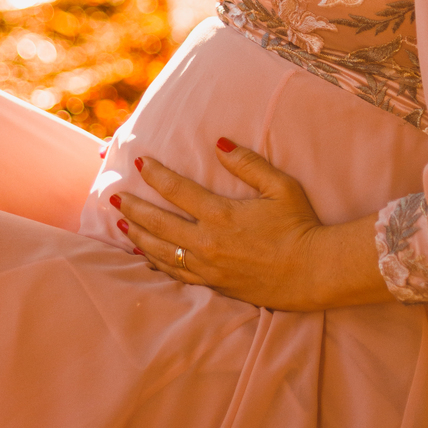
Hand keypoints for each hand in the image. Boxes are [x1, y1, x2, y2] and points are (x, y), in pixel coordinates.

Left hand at [113, 140, 391, 311]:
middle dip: (134, 207)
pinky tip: (147, 256)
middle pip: (158, 222)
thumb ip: (248, 164)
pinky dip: (157, 262)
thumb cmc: (300, 225)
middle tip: (114, 195)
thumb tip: (220, 143)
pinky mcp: (214, 284)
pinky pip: (176, 274)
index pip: (176, 190)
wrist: (313, 272)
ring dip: (139, 235)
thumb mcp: (281, 187)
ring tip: (123, 223)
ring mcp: (208, 266)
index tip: (139, 162)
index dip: (155, 174)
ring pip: (161, 251)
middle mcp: (207, 242)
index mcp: (221, 214)